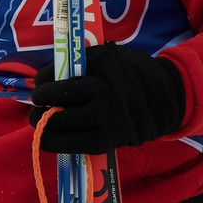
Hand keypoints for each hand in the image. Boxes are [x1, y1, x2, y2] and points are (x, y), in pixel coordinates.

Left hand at [30, 44, 185, 154]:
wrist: (167, 96)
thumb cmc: (130, 73)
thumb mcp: (108, 56)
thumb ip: (82, 63)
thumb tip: (49, 77)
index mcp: (105, 69)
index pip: (66, 78)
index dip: (46, 81)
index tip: (39, 83)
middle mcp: (107, 95)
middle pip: (64, 102)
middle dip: (43, 105)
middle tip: (36, 105)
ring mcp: (110, 119)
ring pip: (69, 126)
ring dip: (46, 126)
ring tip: (37, 123)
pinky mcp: (113, 139)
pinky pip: (81, 145)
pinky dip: (59, 144)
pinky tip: (47, 140)